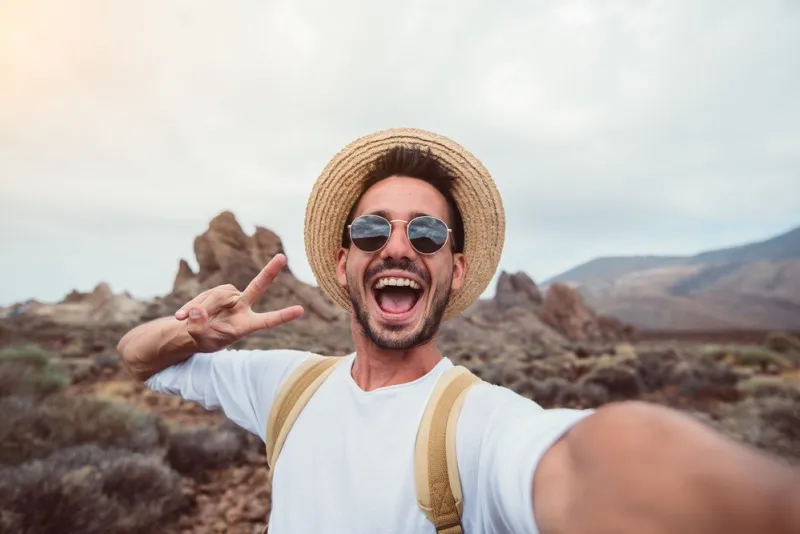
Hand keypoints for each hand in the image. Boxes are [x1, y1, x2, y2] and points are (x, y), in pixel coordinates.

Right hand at [173, 253, 303, 352]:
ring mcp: (230, 297)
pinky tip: (181, 315)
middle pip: (257, 287)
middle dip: (269, 272)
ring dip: (202, 308)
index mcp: (247, 325)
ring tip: (188, 320)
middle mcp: (243, 307)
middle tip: (282, 257)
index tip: (300, 310)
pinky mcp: (218, 291)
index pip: (268, 320)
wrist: (194, 330)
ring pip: (218, 296)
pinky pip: (205, 295)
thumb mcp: (202, 339)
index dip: (283, 315)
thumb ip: (199, 327)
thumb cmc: (206, 339)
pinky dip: (192, 306)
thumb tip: (197, 309)